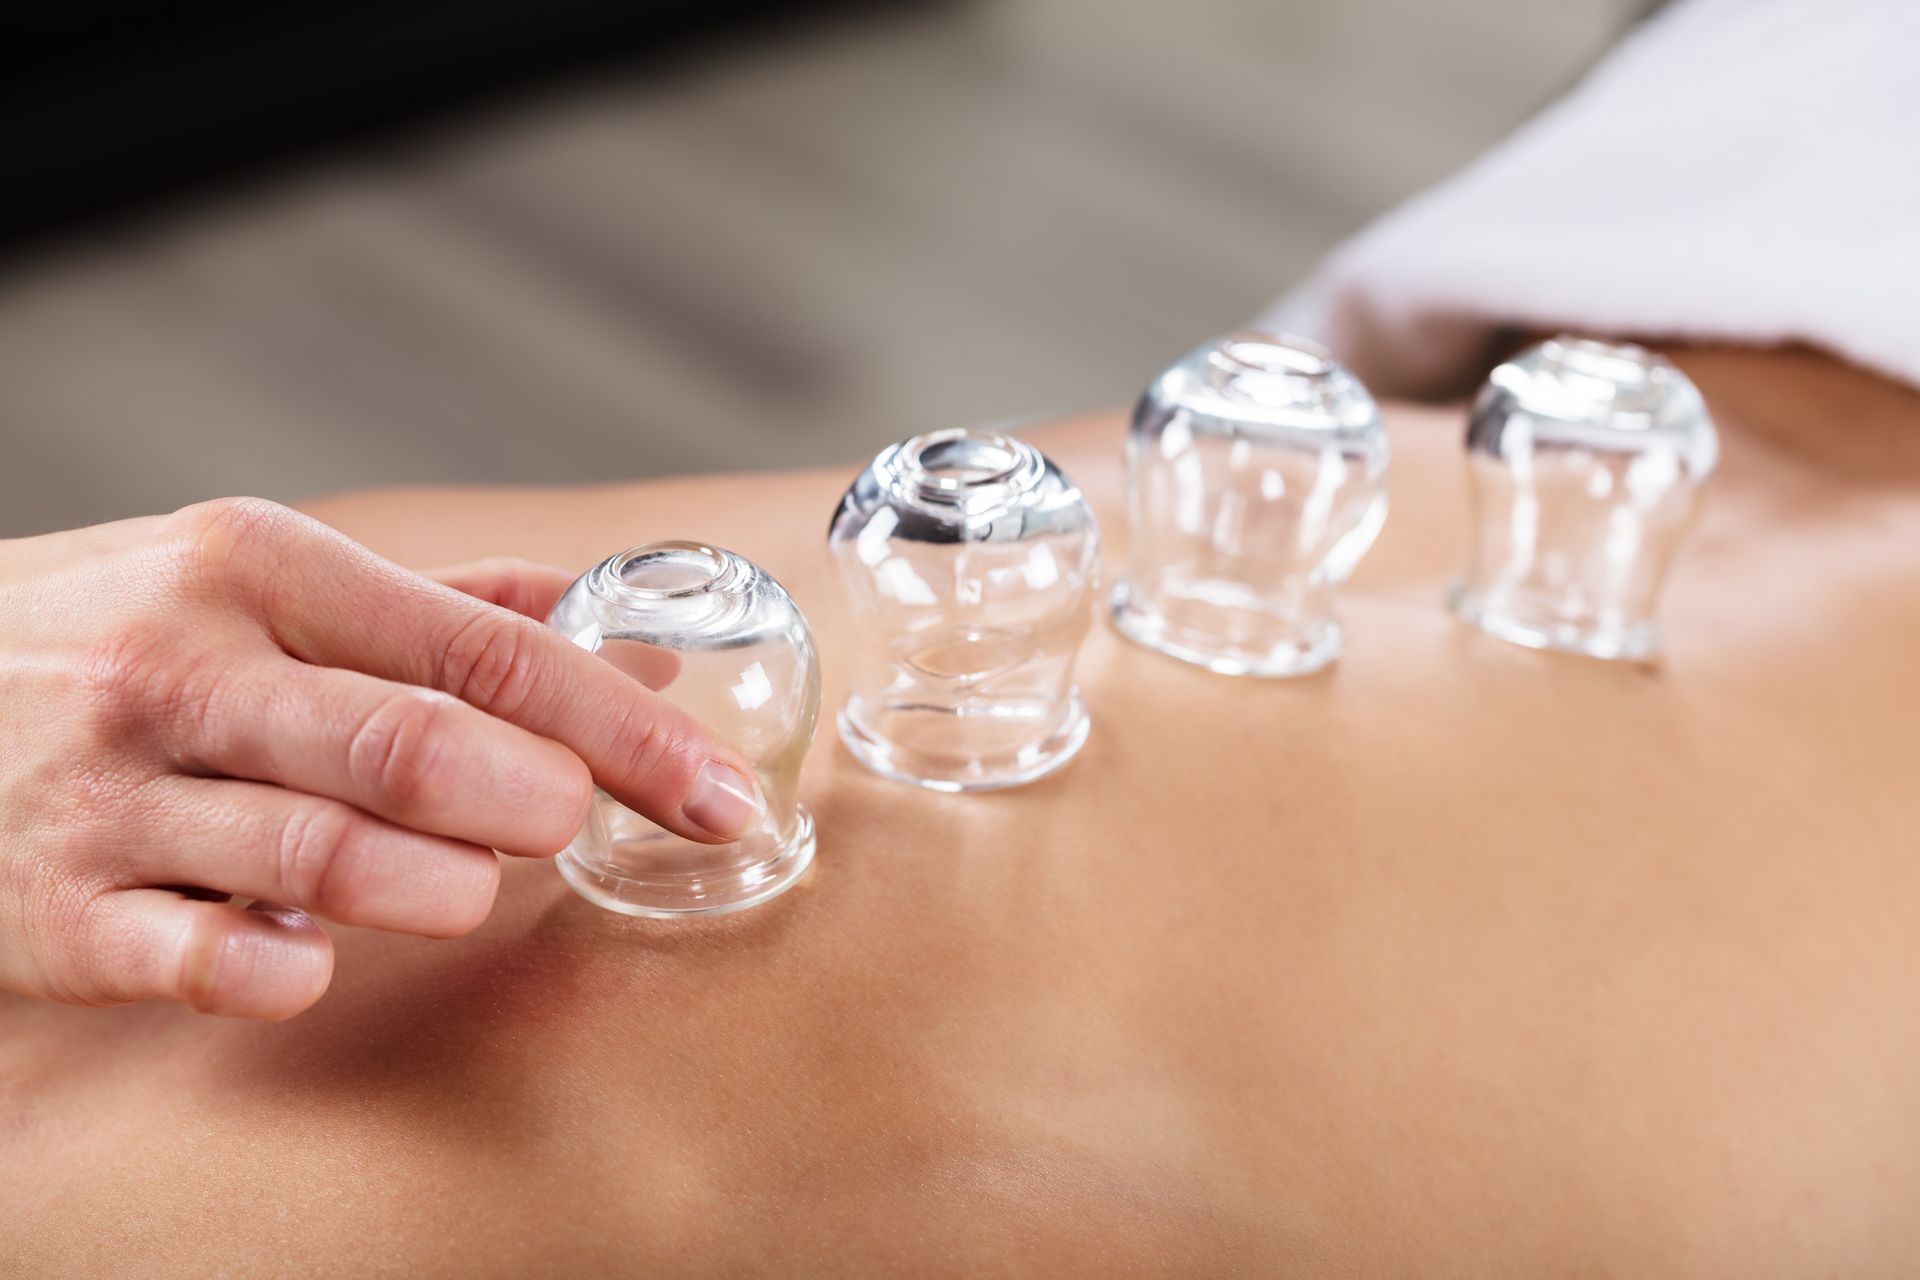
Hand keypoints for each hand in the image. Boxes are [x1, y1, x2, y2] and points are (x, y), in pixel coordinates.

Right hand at [0, 499, 763, 1018]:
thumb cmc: (111, 632)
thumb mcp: (260, 575)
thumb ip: (443, 604)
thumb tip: (612, 621)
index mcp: (261, 568)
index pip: (486, 649)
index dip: (622, 728)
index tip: (713, 787)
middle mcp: (187, 670)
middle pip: (414, 748)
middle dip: (538, 801)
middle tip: (577, 829)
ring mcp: (115, 795)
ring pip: (318, 856)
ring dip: (436, 889)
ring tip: (471, 889)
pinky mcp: (57, 912)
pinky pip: (200, 962)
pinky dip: (284, 972)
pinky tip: (318, 963)